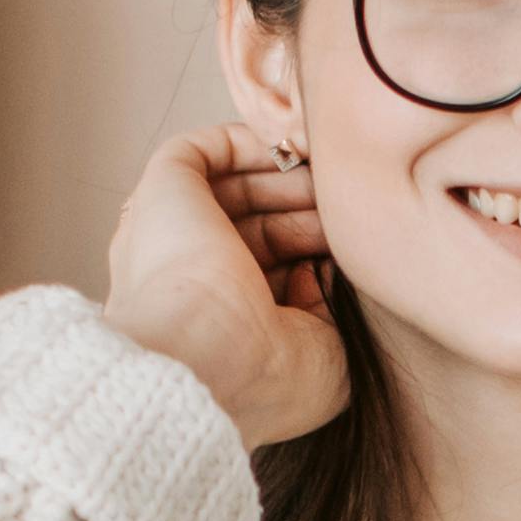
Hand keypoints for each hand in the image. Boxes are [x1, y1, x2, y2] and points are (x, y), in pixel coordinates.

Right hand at [101, 124, 347, 446]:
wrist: (207, 359)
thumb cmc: (261, 378)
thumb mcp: (325, 357)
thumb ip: (329, 309)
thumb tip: (327, 268)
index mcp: (217, 319)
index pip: (269, 267)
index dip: (315, 246)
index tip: (357, 236)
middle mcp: (188, 275)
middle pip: (256, 222)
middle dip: (307, 206)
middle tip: (350, 196)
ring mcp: (172, 233)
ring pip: (233, 185)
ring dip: (287, 173)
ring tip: (333, 169)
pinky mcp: (163, 192)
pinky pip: (203, 151)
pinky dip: (249, 142)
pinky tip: (295, 148)